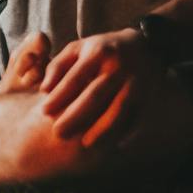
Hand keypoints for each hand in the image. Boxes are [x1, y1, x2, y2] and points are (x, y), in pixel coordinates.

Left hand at [37, 27, 159, 146]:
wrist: (146, 46)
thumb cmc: (102, 50)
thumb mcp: (78, 49)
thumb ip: (58, 66)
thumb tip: (44, 90)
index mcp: (98, 52)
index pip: (75, 77)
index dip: (59, 95)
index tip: (44, 111)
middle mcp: (118, 67)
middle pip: (96, 96)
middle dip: (76, 116)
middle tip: (58, 133)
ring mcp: (136, 82)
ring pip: (119, 110)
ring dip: (102, 130)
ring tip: (85, 145)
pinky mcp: (148, 96)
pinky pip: (136, 118)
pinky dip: (125, 132)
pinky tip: (111, 146)